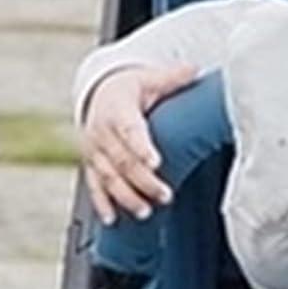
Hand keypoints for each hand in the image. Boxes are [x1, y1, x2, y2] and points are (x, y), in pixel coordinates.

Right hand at [81, 63, 197, 224]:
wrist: (99, 92)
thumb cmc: (130, 88)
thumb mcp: (150, 78)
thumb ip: (173, 77)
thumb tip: (196, 69)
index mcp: (116, 108)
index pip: (129, 129)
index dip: (140, 147)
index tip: (155, 163)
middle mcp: (100, 131)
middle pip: (121, 160)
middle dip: (142, 180)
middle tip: (165, 195)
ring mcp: (93, 150)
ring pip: (107, 177)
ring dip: (125, 196)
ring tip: (145, 211)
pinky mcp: (91, 164)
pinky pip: (94, 185)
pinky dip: (102, 203)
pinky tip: (112, 219)